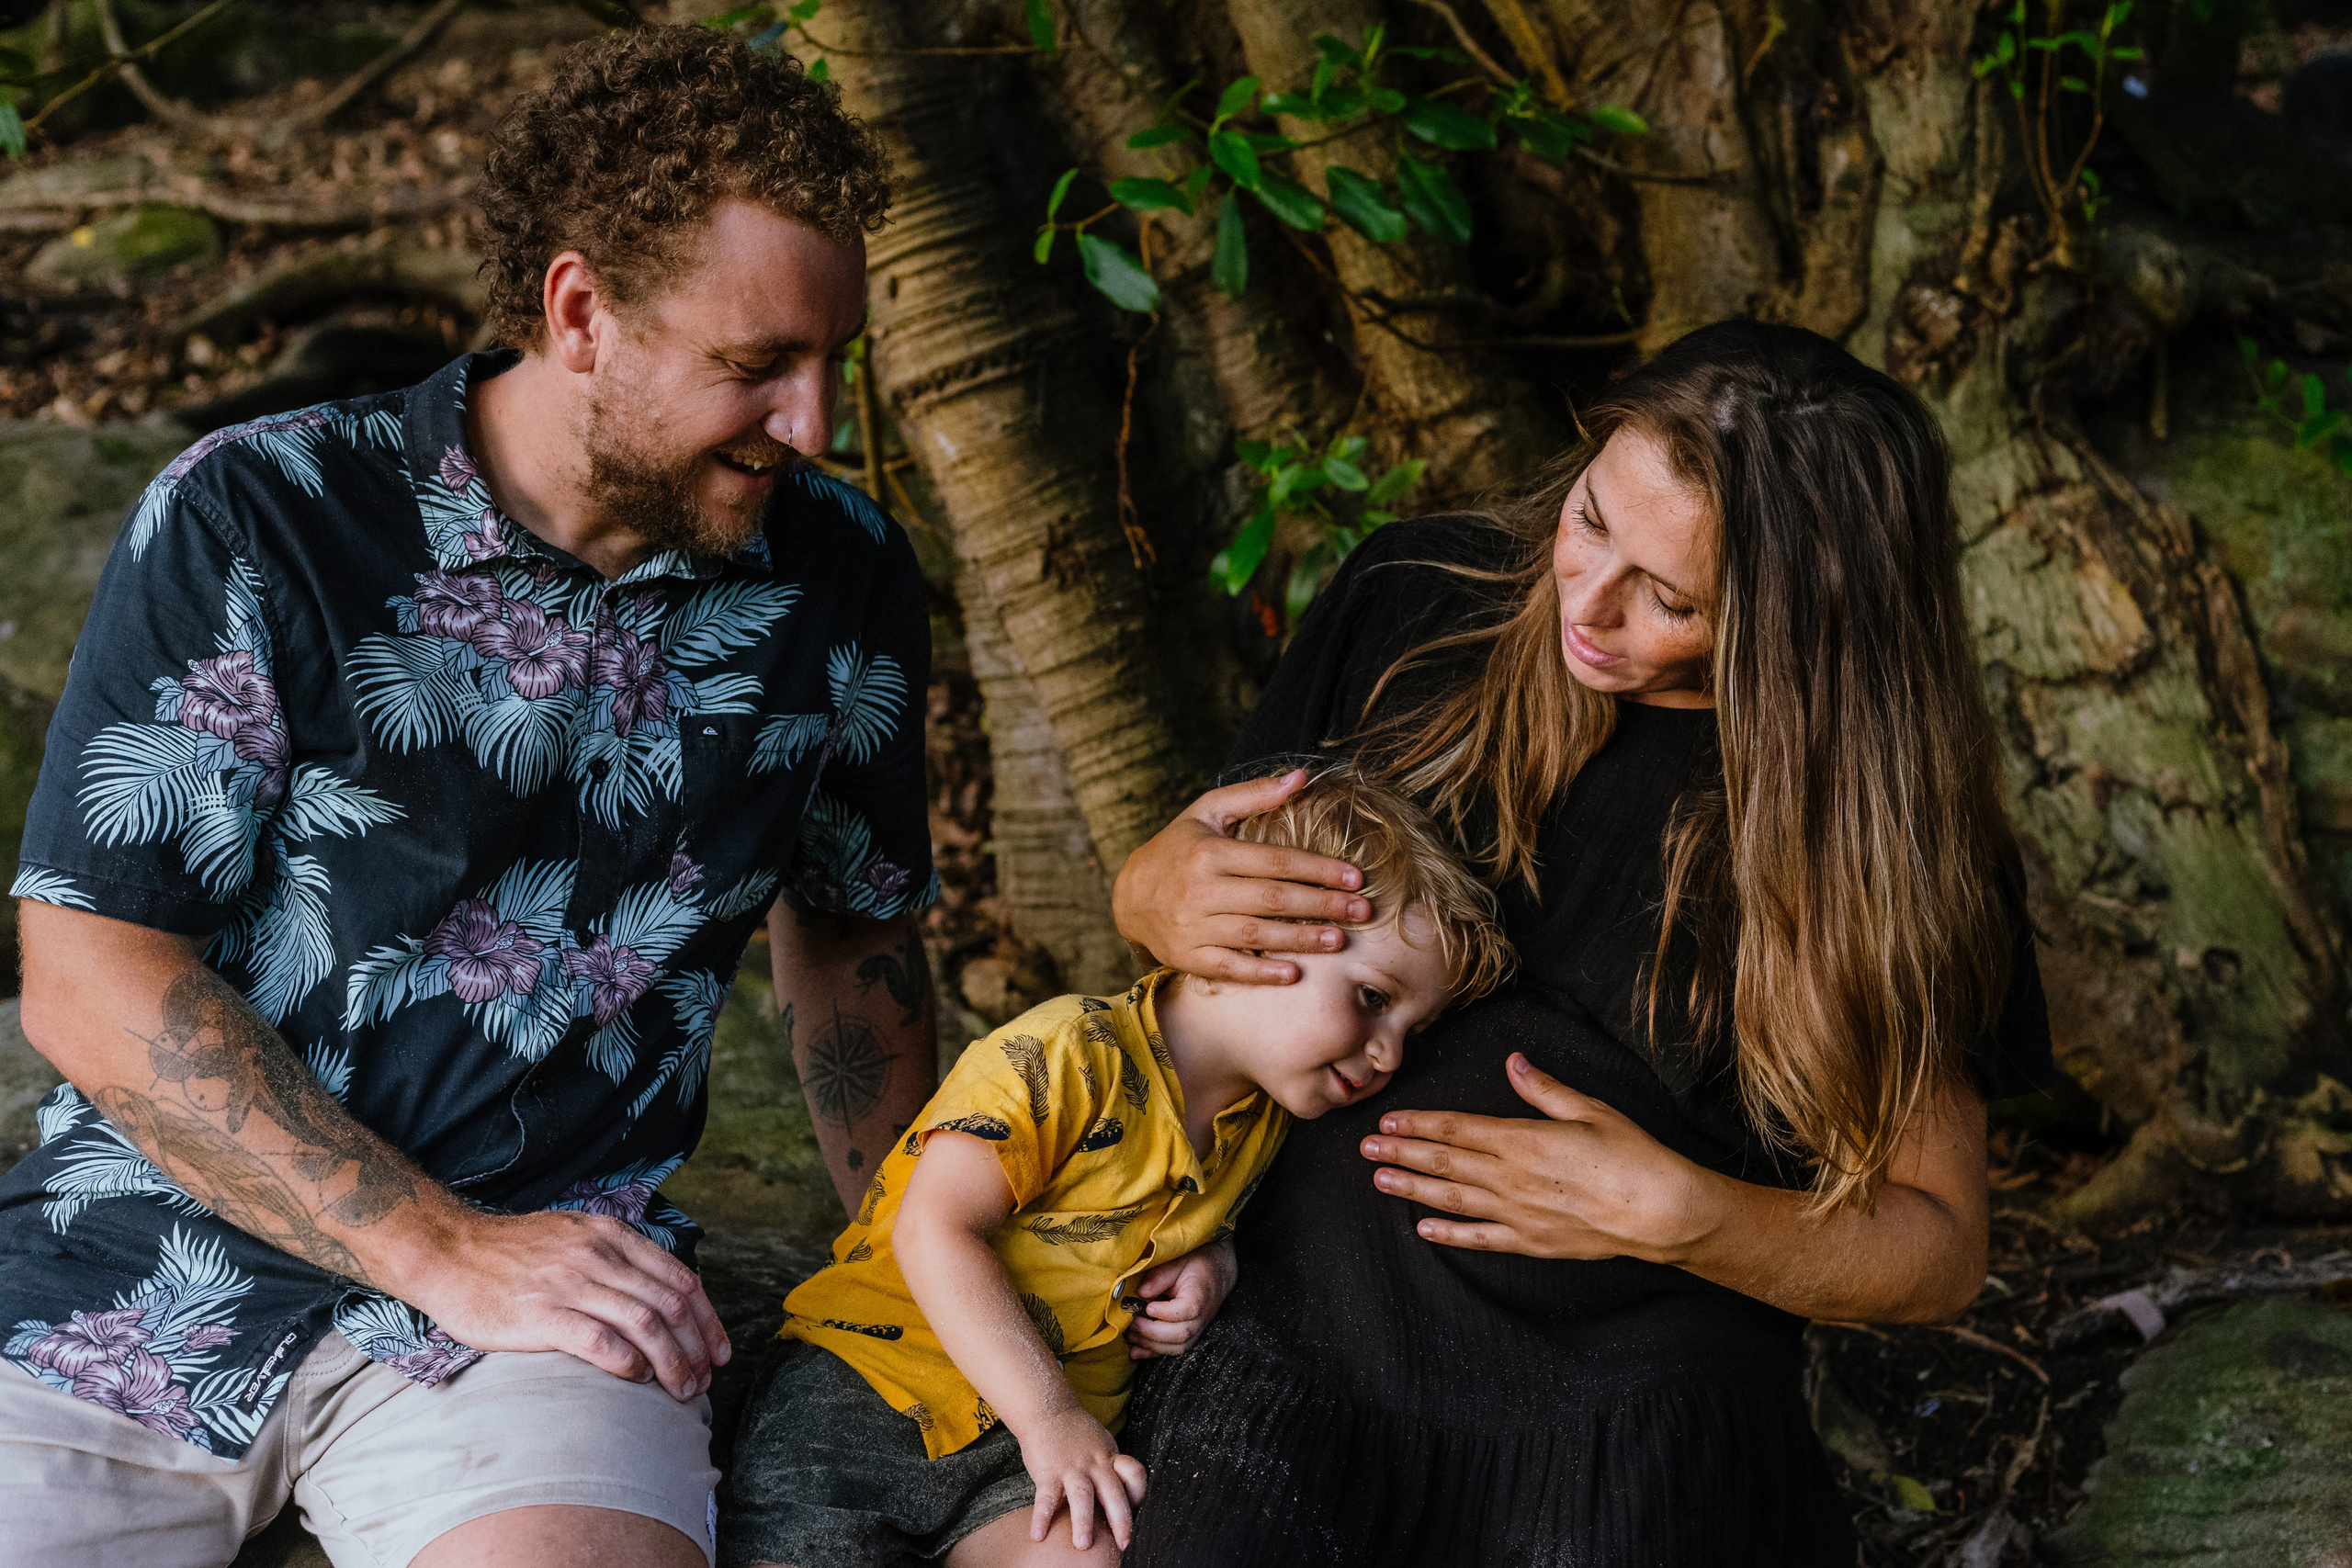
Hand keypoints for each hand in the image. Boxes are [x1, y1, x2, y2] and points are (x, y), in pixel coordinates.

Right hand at [394, 1208, 728, 1400]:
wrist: (450, 1253)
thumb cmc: (512, 1253)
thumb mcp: (576, 1235)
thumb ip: (617, 1258)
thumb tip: (660, 1294)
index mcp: (612, 1237)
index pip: (681, 1279)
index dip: (709, 1319)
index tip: (719, 1350)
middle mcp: (599, 1257)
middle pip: (671, 1305)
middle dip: (697, 1348)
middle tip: (704, 1381)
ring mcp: (572, 1284)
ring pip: (646, 1326)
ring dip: (673, 1363)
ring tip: (681, 1389)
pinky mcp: (543, 1315)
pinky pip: (602, 1342)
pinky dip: (630, 1364)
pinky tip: (638, 1379)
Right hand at [1017, 1405, 1148, 1551]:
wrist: (1048, 1410)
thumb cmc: (1076, 1433)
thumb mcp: (1101, 1445)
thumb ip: (1111, 1469)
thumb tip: (1123, 1496)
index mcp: (1109, 1459)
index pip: (1133, 1474)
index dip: (1138, 1494)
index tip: (1138, 1515)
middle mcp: (1095, 1464)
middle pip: (1113, 1492)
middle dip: (1120, 1520)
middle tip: (1124, 1544)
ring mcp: (1071, 1468)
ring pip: (1081, 1495)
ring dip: (1082, 1520)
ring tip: (1083, 1545)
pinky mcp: (1048, 1472)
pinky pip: (1045, 1497)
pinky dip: (1041, 1517)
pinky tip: (1038, 1535)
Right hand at [1110, 770, 1369, 983]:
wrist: (1128, 895)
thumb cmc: (1178, 847)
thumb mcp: (1207, 811)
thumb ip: (1254, 793)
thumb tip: (1301, 776)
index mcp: (1210, 852)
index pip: (1275, 861)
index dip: (1318, 869)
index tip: (1355, 876)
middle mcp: (1200, 890)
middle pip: (1272, 899)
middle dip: (1321, 904)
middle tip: (1362, 909)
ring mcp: (1192, 926)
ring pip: (1254, 934)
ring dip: (1300, 939)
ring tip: (1339, 941)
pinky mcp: (1187, 957)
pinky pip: (1228, 967)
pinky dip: (1260, 972)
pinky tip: (1293, 974)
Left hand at [1124, 1238, 1236, 1358]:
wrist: (1217, 1271)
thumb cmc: (1196, 1263)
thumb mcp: (1179, 1260)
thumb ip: (1161, 1275)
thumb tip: (1142, 1292)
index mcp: (1200, 1295)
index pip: (1188, 1310)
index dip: (1166, 1313)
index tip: (1149, 1307)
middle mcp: (1201, 1316)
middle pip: (1181, 1334)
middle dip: (1152, 1332)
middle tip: (1132, 1322)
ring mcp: (1197, 1329)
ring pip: (1177, 1347)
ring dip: (1150, 1345)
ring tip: (1129, 1335)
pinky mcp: (1189, 1336)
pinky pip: (1173, 1350)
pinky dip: (1153, 1353)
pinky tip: (1135, 1351)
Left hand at [1357, 1053, 1722, 1263]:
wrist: (1663, 1213)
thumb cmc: (1633, 1156)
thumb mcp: (1590, 1110)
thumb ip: (1545, 1089)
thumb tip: (1514, 1062)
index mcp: (1524, 1140)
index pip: (1458, 1130)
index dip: (1420, 1125)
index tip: (1389, 1121)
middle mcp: (1513, 1178)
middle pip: (1445, 1163)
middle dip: (1401, 1154)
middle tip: (1365, 1150)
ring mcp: (1519, 1213)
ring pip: (1453, 1199)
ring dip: (1412, 1189)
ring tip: (1381, 1181)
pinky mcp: (1532, 1242)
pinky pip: (1481, 1238)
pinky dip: (1450, 1232)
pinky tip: (1424, 1228)